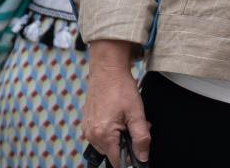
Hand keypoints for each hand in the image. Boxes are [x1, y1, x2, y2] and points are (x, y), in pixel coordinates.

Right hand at [82, 41, 148, 167]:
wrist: (107, 69)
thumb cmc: (121, 88)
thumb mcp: (136, 113)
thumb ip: (141, 138)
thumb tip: (143, 157)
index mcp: (103, 134)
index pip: (117, 161)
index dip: (131, 157)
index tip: (139, 146)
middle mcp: (91, 135)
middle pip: (113, 152)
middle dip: (127, 143)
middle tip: (136, 124)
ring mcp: (87, 129)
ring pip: (107, 144)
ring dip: (119, 136)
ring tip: (127, 118)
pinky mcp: (86, 123)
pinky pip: (101, 135)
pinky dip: (111, 130)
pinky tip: (118, 116)